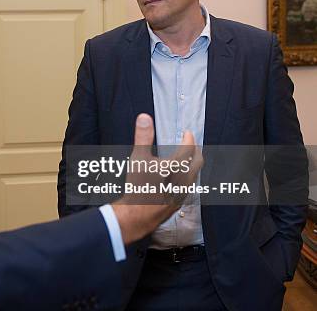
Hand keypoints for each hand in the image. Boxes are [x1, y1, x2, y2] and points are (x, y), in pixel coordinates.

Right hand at [112, 113, 202, 244]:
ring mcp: (183, 193)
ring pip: (194, 176)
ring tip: (185, 160)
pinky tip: (177, 180)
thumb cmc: (137, 187)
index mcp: (176, 166)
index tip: (187, 133)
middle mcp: (184, 180)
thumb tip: (145, 117)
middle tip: (191, 145)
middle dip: (196, 151)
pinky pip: (188, 187)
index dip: (188, 138)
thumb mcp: (137, 158)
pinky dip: (186, 179)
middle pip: (198, 162)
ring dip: (192, 165)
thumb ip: (143, 137)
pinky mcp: (178, 203)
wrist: (137, 215)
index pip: (189, 148)